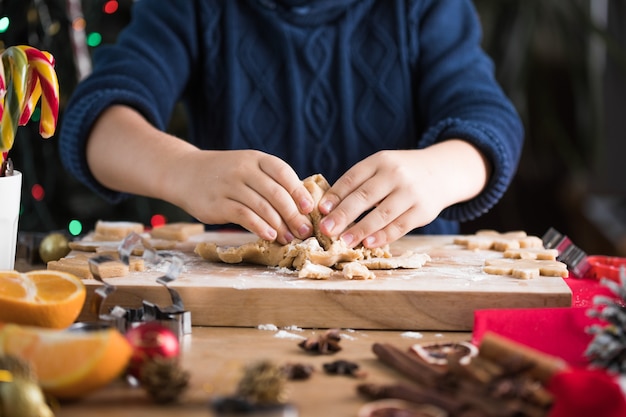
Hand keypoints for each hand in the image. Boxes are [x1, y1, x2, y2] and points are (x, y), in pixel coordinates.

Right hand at [169, 149, 314, 243]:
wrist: (186, 173)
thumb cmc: (225, 174)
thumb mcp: (248, 168)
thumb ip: (270, 182)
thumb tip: (301, 208)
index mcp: (256, 158)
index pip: (283, 172)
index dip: (298, 191)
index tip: (309, 208)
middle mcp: (243, 169)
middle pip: (276, 193)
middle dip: (293, 214)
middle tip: (304, 230)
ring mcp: (229, 185)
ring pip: (262, 206)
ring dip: (279, 225)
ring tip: (289, 238)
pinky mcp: (217, 203)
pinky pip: (244, 216)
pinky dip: (259, 227)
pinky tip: (269, 236)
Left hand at [317, 140, 489, 247]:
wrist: (441, 172)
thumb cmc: (401, 173)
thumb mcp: (381, 168)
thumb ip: (359, 183)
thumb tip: (328, 208)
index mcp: (380, 160)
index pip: (353, 178)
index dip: (335, 195)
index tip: (320, 210)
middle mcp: (395, 174)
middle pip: (365, 196)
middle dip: (343, 215)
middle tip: (327, 229)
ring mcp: (411, 192)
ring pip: (382, 213)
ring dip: (361, 229)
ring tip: (343, 241)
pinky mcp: (423, 210)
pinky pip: (399, 226)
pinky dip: (383, 236)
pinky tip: (368, 243)